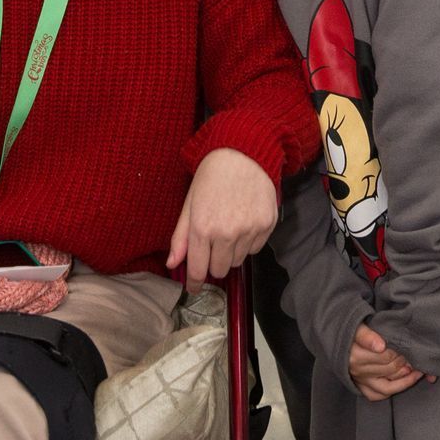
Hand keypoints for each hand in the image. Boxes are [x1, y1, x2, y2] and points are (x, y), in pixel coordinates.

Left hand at [165, 148, 277, 292]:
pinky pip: (256, 249)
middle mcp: (227, 233)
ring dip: (232, 252)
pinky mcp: (267, 225)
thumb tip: (172, 264)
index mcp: (203, 228)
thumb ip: (181, 236)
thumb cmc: (213, 175)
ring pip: (239, 261)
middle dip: (214, 262)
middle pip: (220, 270)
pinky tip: (244, 222)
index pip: (198, 270)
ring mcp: (249, 230)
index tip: (193, 287)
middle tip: (213, 244)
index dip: (194, 283)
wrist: (245, 152)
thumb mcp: (190, 202)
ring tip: (230, 227)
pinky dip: (248, 242)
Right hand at [348, 324, 427, 401]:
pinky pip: (378, 395)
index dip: (400, 351)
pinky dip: (392, 390)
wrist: (338, 337)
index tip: (409, 346)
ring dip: (405, 380)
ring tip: (417, 371)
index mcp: (355, 356)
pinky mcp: (361, 388)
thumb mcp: (357, 327)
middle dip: (406, 363)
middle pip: (389, 370)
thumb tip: (380, 346)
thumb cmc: (352, 330)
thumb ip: (367, 335)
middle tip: (416, 356)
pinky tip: (405, 382)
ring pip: (387, 387)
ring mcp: (360, 381)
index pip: (385, 356)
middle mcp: (358, 372)